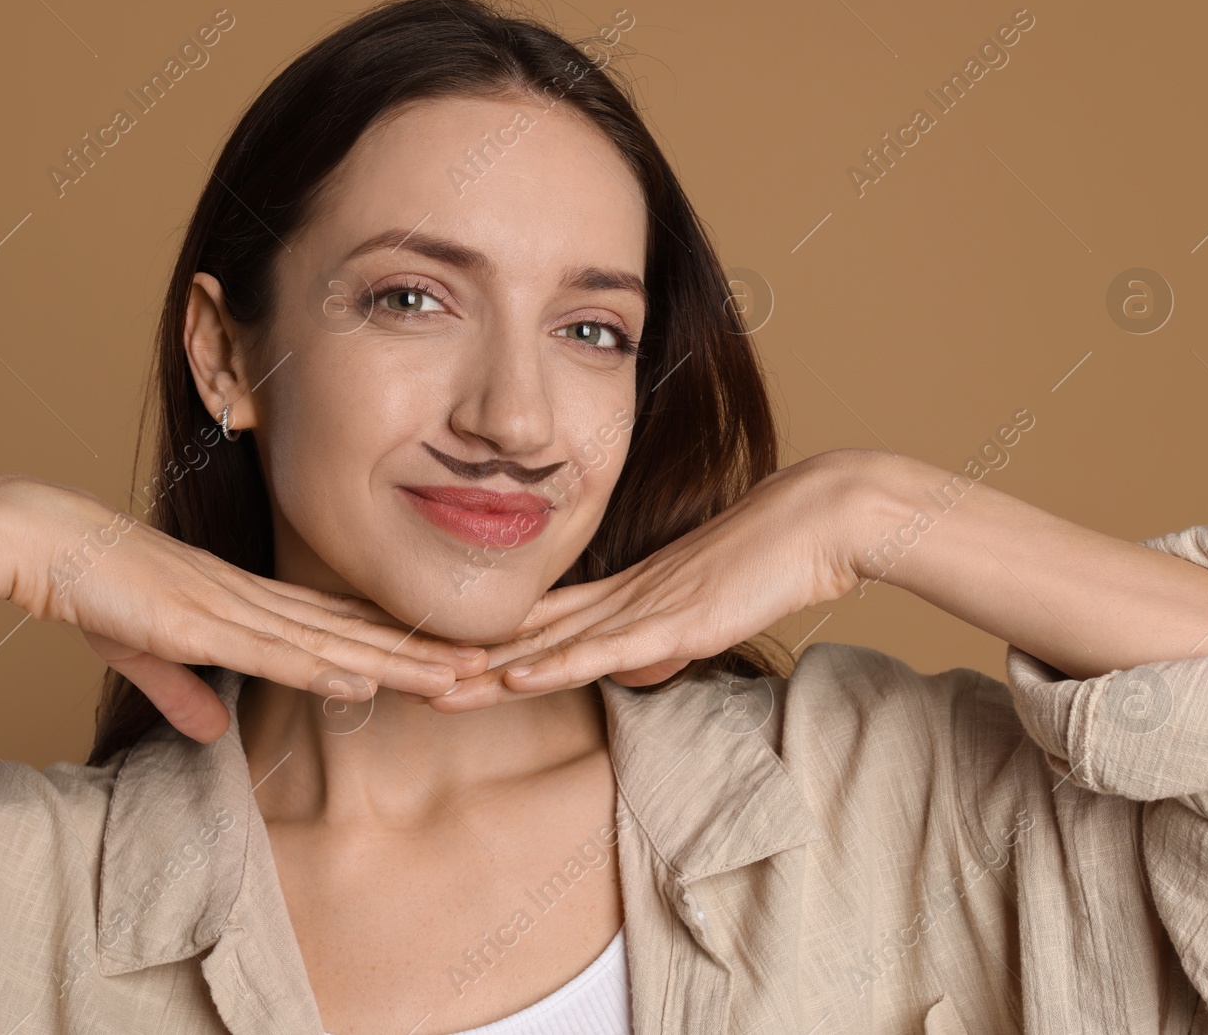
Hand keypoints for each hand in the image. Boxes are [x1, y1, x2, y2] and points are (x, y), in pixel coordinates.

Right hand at [0, 475, 488, 742]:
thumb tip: (216, 731)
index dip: (394, 643)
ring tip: (460, 678)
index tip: (445, 656)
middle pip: (355, 633)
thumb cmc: (91, 589)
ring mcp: (232, 609)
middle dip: (422, 653)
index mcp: (247, 603)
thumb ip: (185, 695)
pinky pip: (273, 652)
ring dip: (398, 665)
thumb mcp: (146, 653)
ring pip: (333, 644)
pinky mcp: (200, 623)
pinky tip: (365, 682)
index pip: (337, 627)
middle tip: (489, 666)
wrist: (42, 540)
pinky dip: (321, 669)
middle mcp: (255, 601)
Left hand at [407, 450, 877, 712]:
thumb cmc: (765, 560)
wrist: (815, 519)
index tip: (423, 655)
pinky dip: (554, 667)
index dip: (475, 643)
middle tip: (392, 673)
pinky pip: (601, 649)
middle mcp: (614, 599)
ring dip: (485, 674)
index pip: (530, 624)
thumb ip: (661, 640)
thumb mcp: (700, 614)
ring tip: (425, 688)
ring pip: (546, 647)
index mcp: (617, 596)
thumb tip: (635, 669)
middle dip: (458, 661)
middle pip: (519, 636)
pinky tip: (514, 681)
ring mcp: (639, 607)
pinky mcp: (671, 619)